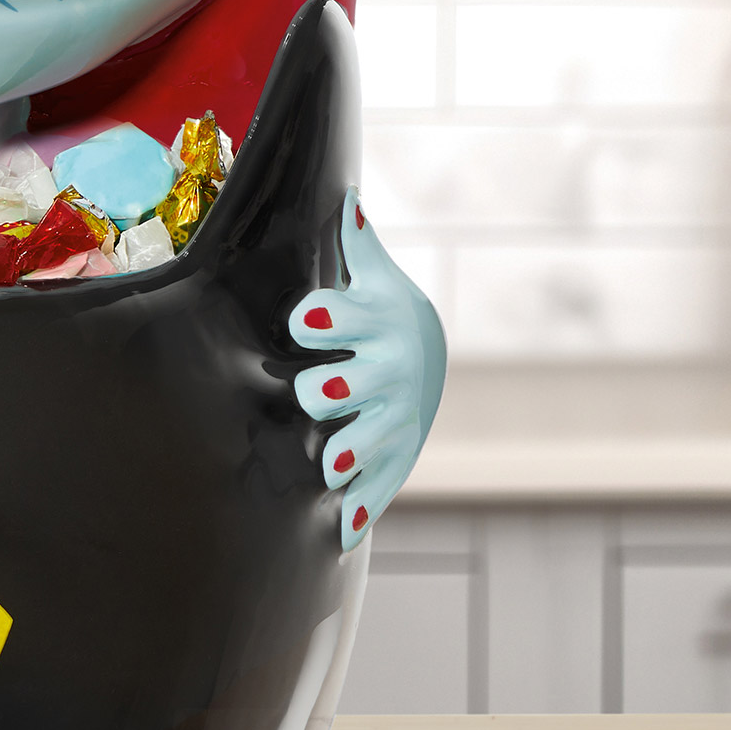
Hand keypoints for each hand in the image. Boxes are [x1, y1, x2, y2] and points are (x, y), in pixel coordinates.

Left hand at [288, 187, 445, 551]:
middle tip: (318, 393)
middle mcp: (383, 376)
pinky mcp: (390, 456)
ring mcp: (389, 420)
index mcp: (372, 327)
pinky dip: (361, 507)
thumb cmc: (379, 309)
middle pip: (347, 386)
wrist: (423, 355)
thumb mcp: (372, 277)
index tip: (307, 320)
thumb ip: (358, 246)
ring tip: (328, 461)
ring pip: (362, 440)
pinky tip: (342, 529)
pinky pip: (377, 486)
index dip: (323, 320)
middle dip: (331, 389)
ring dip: (347, 452)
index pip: (342, 321)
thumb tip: (349, 200)